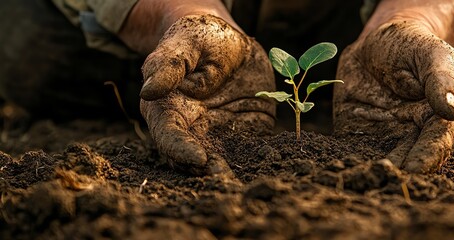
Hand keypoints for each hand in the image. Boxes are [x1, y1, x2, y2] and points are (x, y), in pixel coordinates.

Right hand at [140, 15, 274, 174]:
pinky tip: (269, 162)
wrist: (231, 41)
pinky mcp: (245, 133)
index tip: (198, 159)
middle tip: (224, 179)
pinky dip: (259, 158)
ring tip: (241, 182)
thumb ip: (169, 66)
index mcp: (167, 109)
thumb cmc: (199, 38)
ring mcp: (219, 133)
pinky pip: (252, 149)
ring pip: (222, 159)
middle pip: (194, 157)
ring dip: (231, 171)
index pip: (169, 136)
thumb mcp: (185, 43)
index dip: (180, 150)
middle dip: (207, 171)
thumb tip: (149, 91)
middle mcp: (191, 128)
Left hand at [334, 21, 453, 172]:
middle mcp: (413, 132)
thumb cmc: (413, 45)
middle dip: (398, 171)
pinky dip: (346, 154)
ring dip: (371, 168)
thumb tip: (449, 111)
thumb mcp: (432, 54)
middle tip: (385, 179)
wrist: (378, 41)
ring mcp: (385, 134)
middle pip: (408, 158)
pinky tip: (338, 157)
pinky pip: (352, 146)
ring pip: (380, 157)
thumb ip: (441, 80)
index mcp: (438, 117)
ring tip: (360, 176)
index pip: (436, 142)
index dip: (426, 157)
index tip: (414, 170)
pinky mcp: (358, 132)